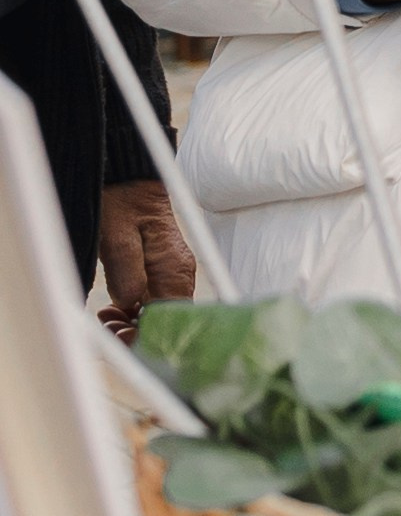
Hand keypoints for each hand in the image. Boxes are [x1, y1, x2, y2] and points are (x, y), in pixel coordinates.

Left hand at [97, 179, 197, 331]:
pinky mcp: (163, 271)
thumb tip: (130, 304)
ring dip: (133, 323)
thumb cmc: (120, 200)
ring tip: (106, 318)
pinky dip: (134, 310)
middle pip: (168, 320)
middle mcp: (180, 273)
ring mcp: (173, 272)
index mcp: (174, 266)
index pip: (172, 318)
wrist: (126, 176)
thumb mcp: (116, 234)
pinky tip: (114, 308)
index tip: (120, 338)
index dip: (147, 336)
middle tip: (107, 328)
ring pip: (160, 313)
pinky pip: (154, 300)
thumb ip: (126, 272)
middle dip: (137, 332)